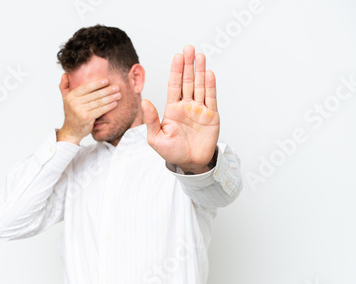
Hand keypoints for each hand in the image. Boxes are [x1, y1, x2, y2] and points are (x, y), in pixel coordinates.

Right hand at [57, 73, 121, 144]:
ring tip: (118, 95)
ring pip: (98, 102)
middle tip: (117, 87)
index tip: (106, 80)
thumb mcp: (65, 100)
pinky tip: (115, 103)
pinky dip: (108, 106)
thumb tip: (65, 74)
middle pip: (94, 95)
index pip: (85, 87)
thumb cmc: (72, 114)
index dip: (97, 83)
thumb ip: (64, 87)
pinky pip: (100, 110)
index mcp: (70, 96)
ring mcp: (80, 110)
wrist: (71, 131)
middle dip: (107, 90)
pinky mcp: (86, 118)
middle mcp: (74, 102)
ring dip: (110, 98)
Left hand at [142, 45, 219, 173]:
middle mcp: (186, 106)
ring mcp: (199, 110)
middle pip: (187, 81)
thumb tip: (145, 101)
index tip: (178, 56)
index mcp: (172, 109)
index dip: (176, 71)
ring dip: (200, 71)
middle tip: (189, 48)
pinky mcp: (211, 116)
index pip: (174, 85)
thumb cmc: (172, 152)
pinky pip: (211, 98)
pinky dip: (210, 86)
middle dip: (188, 65)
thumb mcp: (156, 138)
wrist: (190, 163)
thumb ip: (151, 120)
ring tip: (200, 55)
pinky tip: (209, 73)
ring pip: (200, 86)